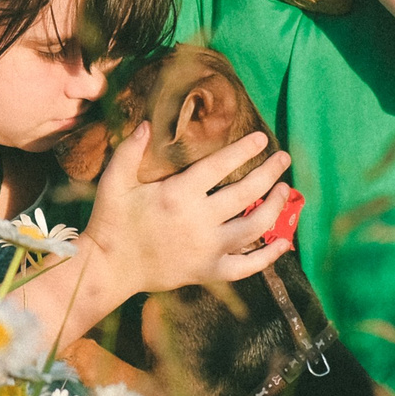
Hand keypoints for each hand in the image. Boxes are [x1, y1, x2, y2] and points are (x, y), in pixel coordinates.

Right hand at [81, 124, 292, 296]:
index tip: (261, 137)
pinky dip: (269, 256)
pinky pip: (247, 266)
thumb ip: (130, 151)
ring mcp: (208, 249)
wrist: (109, 269)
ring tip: (285, 190)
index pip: (220, 166)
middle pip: (246, 193)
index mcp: (178, 195)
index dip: (243, 150)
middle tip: (283, 158)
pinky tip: (285, 242)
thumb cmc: (111, 222)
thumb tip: (147, 123)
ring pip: (255, 228)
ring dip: (275, 207)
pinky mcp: (209, 271)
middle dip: (269, 173)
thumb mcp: (114, 182)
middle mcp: (199, 221)